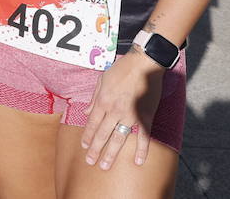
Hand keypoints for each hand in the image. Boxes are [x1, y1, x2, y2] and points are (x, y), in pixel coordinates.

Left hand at [80, 50, 164, 169]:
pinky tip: (138, 161)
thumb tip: (86, 111)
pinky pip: (143, 137)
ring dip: (111, 154)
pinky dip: (141, 150)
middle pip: (102, 134)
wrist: (144, 64)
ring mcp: (130, 115)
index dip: (87, 136)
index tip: (84, 147)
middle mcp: (114, 111)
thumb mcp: (102, 79)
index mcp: (103, 101)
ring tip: (105, 166)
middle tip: (91, 162)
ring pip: (118, 139)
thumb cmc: (122, 69)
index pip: (92, 123)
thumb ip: (94, 97)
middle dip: (95, 150)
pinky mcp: (145, 117)